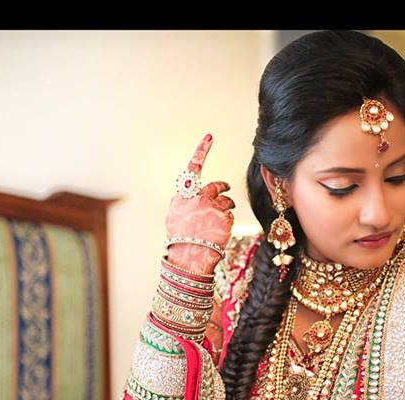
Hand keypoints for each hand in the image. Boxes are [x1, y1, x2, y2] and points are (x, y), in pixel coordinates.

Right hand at [165, 133, 234, 274]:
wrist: (188, 258)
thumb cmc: (180, 241)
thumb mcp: (176, 218)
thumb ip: (185, 203)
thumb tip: (192, 196)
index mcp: (182, 196)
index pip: (193, 169)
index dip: (201, 151)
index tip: (209, 137)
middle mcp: (197, 197)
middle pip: (215, 186)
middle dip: (223, 188)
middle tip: (226, 189)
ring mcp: (211, 206)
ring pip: (226, 201)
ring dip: (226, 208)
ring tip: (218, 223)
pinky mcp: (223, 216)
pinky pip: (229, 215)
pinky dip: (226, 222)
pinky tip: (219, 232)